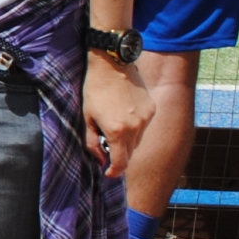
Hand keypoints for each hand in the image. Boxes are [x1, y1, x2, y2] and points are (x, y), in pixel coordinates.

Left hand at [82, 54, 151, 175]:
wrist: (112, 65)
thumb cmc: (94, 91)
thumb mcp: (87, 119)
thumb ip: (93, 143)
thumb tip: (101, 160)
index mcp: (117, 132)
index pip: (121, 163)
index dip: (114, 171)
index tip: (108, 172)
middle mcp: (135, 128)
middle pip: (130, 153)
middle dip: (119, 154)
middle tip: (107, 145)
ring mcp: (146, 118)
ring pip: (138, 140)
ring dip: (127, 140)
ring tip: (115, 124)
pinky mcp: (152, 109)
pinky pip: (144, 126)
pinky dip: (135, 126)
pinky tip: (124, 113)